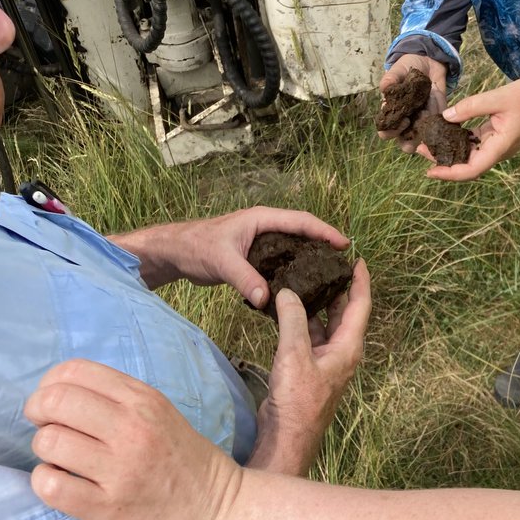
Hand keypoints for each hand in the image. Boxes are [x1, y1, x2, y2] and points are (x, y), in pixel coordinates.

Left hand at [25, 359, 241, 519]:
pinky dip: (45, 481)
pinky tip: (60, 482)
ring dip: (44, 449)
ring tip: (60, 459)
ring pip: (48, 442)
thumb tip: (57, 393)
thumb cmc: (181, 458)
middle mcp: (131, 429)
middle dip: (37, 412)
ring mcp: (119, 470)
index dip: (50, 385)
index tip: (54, 403)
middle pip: (55, 401)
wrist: (214, 509)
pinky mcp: (108, 508)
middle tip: (46, 428)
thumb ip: (116, 397)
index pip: (73, 372)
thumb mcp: (159, 411)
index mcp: (142, 400)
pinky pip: (51, 486)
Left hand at [113, 207, 349, 300]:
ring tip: (329, 276)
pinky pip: (281, 262)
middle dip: (323, 245)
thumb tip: (266, 299)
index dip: (324, 231)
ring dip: (310, 259)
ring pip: (293, 248)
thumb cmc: (196, 247)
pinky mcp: (254, 258)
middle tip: (343, 263)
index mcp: (262, 219)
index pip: (301, 221)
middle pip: (302, 233)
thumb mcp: (221, 262)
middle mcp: (265, 228)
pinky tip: (301, 287)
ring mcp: (260, 243)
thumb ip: (244, 279)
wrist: (175, 253)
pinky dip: (293, 271)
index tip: (344, 244)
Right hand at [251, 259, 371, 476]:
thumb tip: (288, 292)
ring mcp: (325, 361)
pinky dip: (300, 321)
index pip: (360, 306)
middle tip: (325, 264)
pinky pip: (308, 337)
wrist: (287, 435)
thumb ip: (293, 319)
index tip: (358, 260)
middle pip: (343, 313)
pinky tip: (286, 309)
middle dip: (337, 289)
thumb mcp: (294, 354)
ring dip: (315, 305)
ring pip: (324, 324)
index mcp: (348, 347)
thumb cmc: (298, 399)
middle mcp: (341, 352)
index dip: (360, 281)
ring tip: (303, 280)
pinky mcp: (308, 368)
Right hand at [378, 54, 448, 153]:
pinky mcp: (437, 118)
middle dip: (409, 142)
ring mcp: (422, 122)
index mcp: (392, 114)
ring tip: (428, 113)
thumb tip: (384, 88)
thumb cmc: (408, 68)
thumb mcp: (398, 70)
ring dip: (427, 132)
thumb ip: (391, 79)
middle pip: (404, 144)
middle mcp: (406, 123)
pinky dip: (441, 122)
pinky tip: (439, 108)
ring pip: (423, 140)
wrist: (429, 63)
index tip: (403, 120)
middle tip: (417, 127)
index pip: (385, 132)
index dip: (391, 132)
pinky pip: (439, 127)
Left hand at [423, 69, 519, 181]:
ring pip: (470, 155)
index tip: (429, 171)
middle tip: (420, 149)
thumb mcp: (498, 97)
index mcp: (501, 146)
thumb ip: (471, 107)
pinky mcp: (496, 135)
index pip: (472, 169)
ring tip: (428, 141)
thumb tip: (445, 116)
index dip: (449, 173)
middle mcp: (499, 150)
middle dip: (443, 161)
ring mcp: (498, 144)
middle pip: (467, 165)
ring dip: (449, 151)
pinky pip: (475, 143)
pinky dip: (459, 139)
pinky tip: (445, 130)